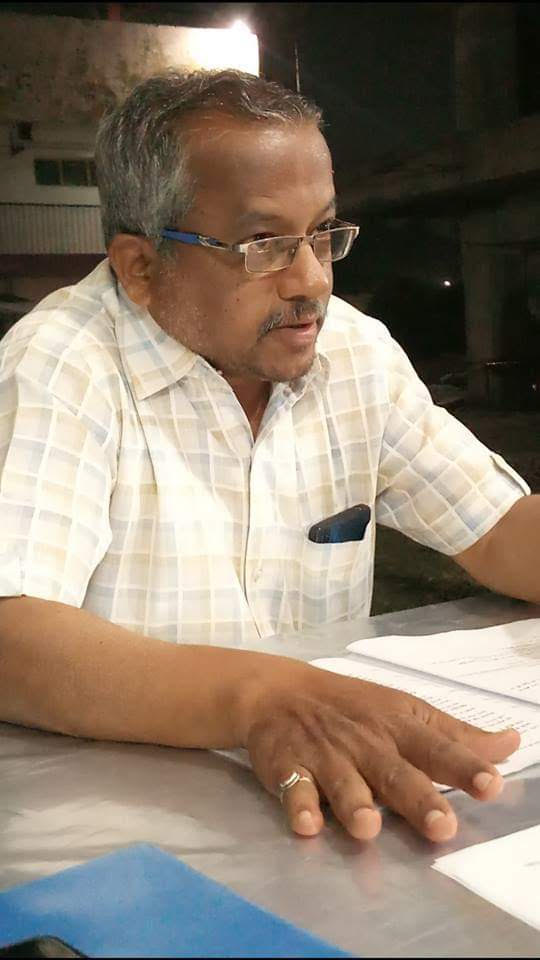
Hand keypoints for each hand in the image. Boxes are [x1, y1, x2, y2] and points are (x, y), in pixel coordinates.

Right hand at [245, 668, 519, 842]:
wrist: (276, 692)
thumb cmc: (353, 708)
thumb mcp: (405, 712)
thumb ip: (455, 736)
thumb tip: (512, 743)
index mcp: (398, 727)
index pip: (437, 747)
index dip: (464, 766)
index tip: (490, 784)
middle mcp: (366, 742)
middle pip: (395, 773)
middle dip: (418, 798)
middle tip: (442, 826)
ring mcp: (325, 755)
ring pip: (344, 783)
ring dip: (355, 803)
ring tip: (369, 828)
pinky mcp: (286, 766)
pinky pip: (292, 787)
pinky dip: (299, 804)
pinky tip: (307, 824)